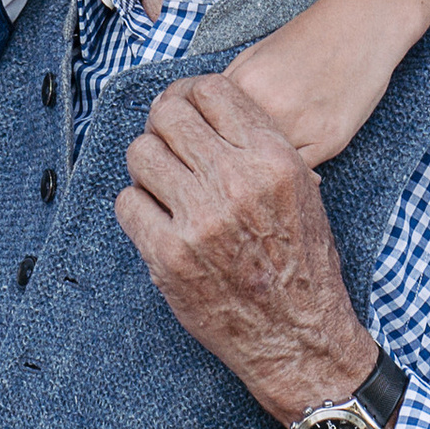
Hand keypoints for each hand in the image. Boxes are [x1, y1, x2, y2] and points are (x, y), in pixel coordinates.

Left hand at [116, 74, 378, 428]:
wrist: (299, 337)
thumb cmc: (301, 265)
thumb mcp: (301, 190)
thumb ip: (258, 145)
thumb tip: (203, 107)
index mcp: (273, 159)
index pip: (211, 90)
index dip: (189, 94)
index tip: (185, 109)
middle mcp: (235, 182)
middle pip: (167, 115)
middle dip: (163, 125)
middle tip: (166, 144)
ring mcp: (199, 220)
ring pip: (140, 154)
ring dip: (147, 167)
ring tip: (164, 187)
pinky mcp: (169, 256)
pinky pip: (127, 202)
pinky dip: (137, 208)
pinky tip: (158, 220)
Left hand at [219, 0, 397, 166]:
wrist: (360, 25)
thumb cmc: (309, 36)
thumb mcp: (255, 54)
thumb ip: (230, 90)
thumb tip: (204, 119)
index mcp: (245, 84)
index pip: (209, 129)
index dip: (210, 141)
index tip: (213, 148)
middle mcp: (271, 108)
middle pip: (238, 153)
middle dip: (235, 158)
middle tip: (237, 163)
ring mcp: (302, 127)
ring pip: (268, 168)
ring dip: (263, 170)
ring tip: (263, 168)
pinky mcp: (330, 140)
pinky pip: (300, 172)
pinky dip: (292, 173)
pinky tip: (289, 166)